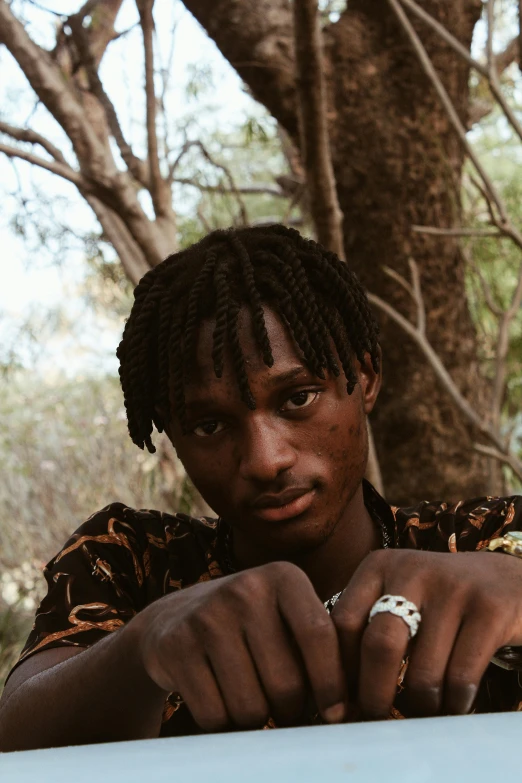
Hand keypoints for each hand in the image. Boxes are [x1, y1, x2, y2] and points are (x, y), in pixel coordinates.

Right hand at [137, 562, 346, 730]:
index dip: (332, 683)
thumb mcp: (285, 614)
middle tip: (286, 710)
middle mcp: (246, 588)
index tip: (335, 713)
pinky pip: (214, 715)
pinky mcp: (177, 645)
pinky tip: (220, 701)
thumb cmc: (249, 626)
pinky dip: (223, 724)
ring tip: (252, 701)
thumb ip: (319, 645)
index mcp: (283, 577)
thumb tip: (345, 708)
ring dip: (257, 720)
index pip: (319, 634)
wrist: (174, 618)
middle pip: (287, 684)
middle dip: (292, 712)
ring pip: (251, 707)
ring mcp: (208, 615)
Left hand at [331, 548, 521, 718]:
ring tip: (420, 713)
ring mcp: (453, 587)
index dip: (337, 670)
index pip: (342, 623)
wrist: (507, 579)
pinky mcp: (489, 609)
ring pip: (423, 671)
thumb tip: (332, 691)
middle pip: (379, 646)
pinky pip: (461, 677)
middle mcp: (412, 569)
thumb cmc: (438, 600)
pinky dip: (454, 704)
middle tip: (375, 720)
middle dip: (373, 695)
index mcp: (378, 566)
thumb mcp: (395, 593)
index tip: (340, 704)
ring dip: (420, 707)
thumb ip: (365, 626)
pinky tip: (453, 706)